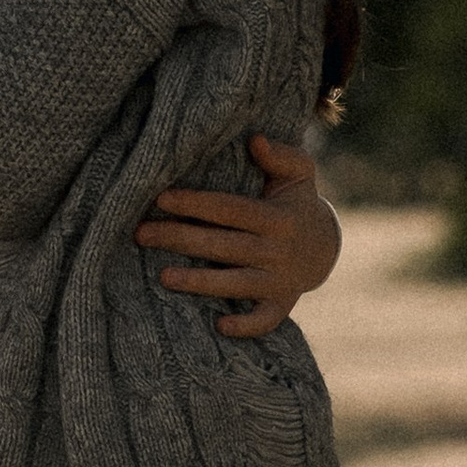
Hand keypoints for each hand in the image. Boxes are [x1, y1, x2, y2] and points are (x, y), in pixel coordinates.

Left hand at [134, 134, 340, 340]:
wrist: (326, 246)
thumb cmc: (297, 203)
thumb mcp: (298, 175)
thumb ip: (281, 156)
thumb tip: (255, 139)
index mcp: (277, 217)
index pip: (229, 209)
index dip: (195, 204)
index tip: (160, 198)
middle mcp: (278, 250)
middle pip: (223, 245)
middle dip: (180, 239)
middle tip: (140, 234)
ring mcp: (280, 280)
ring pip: (236, 283)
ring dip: (200, 283)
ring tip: (163, 278)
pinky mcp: (282, 304)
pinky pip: (265, 319)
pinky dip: (247, 326)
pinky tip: (219, 326)